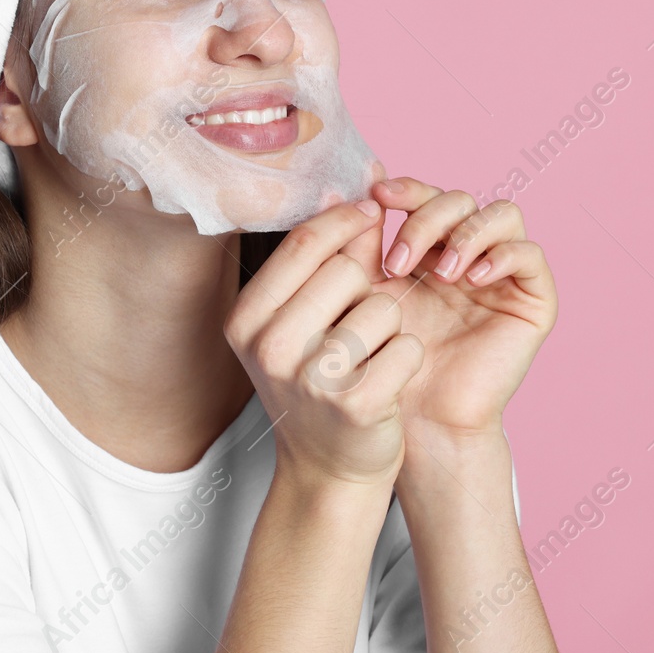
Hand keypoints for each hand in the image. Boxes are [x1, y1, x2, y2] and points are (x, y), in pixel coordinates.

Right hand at [223, 200, 428, 492]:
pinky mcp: (358, 405)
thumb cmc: (315, 382)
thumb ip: (325, 255)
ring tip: (368, 357)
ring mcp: (312, 378)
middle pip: (347, 270)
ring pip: (384, 306)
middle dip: (367, 286)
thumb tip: (350, 183)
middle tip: (356, 322)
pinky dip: (407, 358)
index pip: (304, 242)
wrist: (328, 469)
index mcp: (246, 319)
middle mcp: (271, 347)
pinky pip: (407, 347)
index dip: (345, 219)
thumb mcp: (300, 320)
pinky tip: (387, 380)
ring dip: (390, 327)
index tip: (370, 212)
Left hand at [345, 177, 558, 450]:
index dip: (407, 188)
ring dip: (466, 233)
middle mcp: (468, 254)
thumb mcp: (365, 294)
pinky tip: (473, 278)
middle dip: (427, 219)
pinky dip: (502, 255)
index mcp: (429, 248)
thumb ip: (360, 245)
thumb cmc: (383, 360)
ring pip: (502, 214)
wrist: (414, 417)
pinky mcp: (533, 300)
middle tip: (398, 261)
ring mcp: (503, 274)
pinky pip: (530, 255)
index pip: (426, 196)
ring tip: (440, 273)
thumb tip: (350, 188)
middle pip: (461, 199)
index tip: (377, 195)